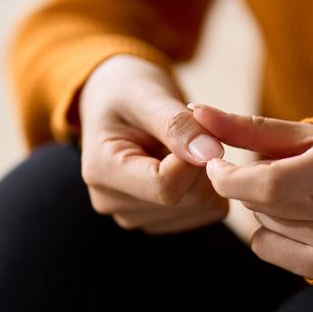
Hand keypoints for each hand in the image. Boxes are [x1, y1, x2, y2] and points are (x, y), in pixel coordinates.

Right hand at [79, 56, 227, 233]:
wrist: (114, 100)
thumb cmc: (126, 91)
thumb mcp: (147, 95)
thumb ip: (177, 124)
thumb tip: (211, 154)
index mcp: (101, 171)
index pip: (165, 186)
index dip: (193, 157)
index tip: (195, 127)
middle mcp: (112, 203)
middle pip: (188, 199)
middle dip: (200, 161)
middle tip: (185, 132)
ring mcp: (134, 216)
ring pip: (202, 207)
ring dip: (203, 172)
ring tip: (176, 146)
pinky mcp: (158, 221)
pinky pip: (208, 211)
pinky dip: (207, 184)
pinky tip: (182, 163)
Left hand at [191, 103, 312, 277]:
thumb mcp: (304, 134)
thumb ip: (248, 127)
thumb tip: (197, 112)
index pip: (270, 183)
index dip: (230, 177)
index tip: (215, 165)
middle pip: (261, 202)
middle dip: (249, 183)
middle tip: (275, 170)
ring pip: (261, 222)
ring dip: (262, 205)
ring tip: (299, 193)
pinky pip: (265, 247)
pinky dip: (268, 230)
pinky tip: (298, 218)